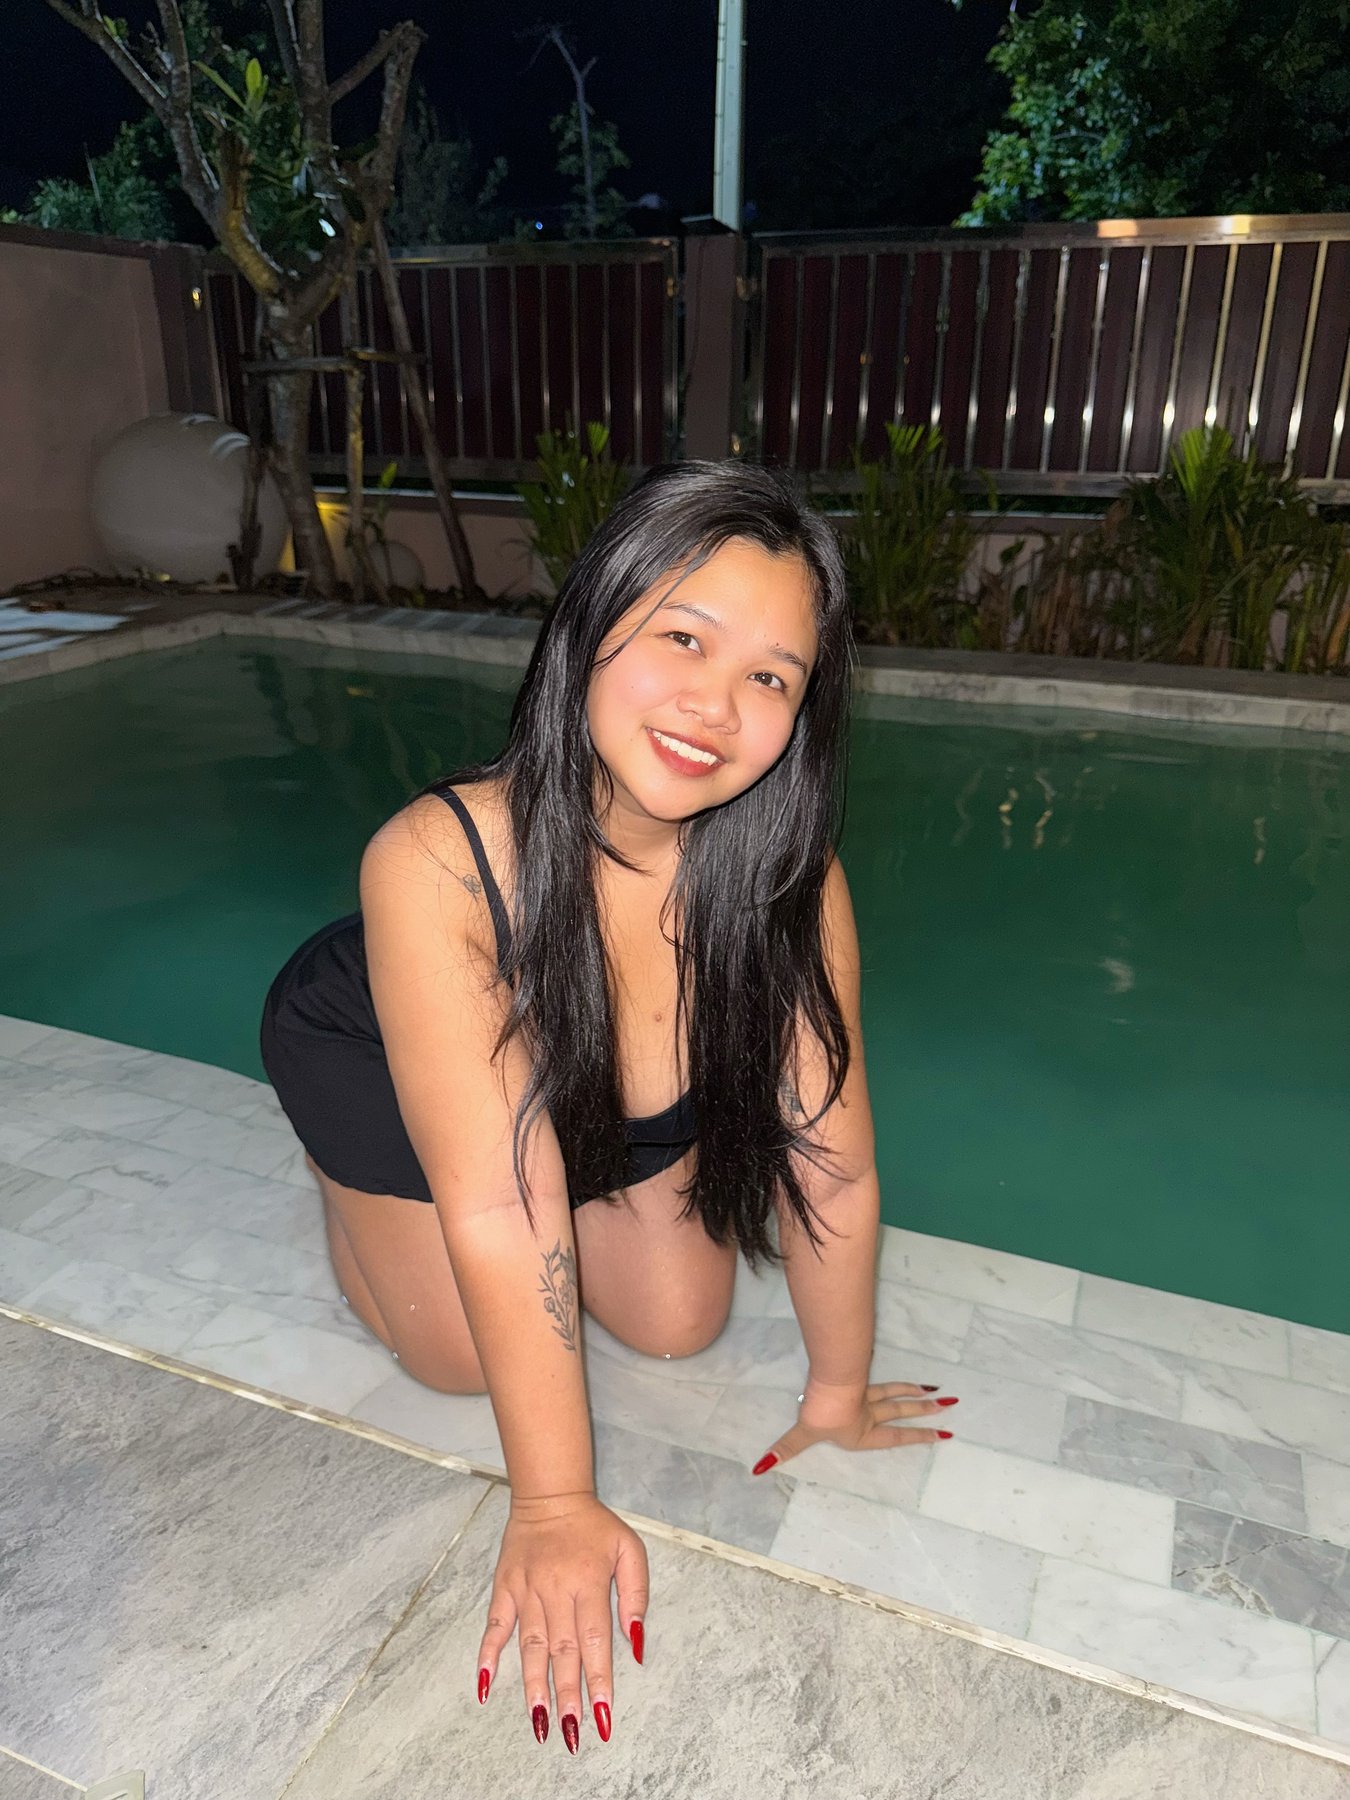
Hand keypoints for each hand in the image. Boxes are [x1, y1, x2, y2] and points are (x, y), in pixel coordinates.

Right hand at [476, 1491, 648, 1752]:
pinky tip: (485, 1685)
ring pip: (530, 1646)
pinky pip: (494, 1625)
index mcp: (589, 1582)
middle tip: (570, 1733)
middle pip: (562, 1651)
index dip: (598, 1679)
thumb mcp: (629, 1549)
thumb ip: (636, 1595)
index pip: (594, 1640)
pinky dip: (488, 1655)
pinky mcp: (504, 1588)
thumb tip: (635, 1644)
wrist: (550, 1495)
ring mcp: (526, 1591)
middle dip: (567, 1695)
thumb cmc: (595, 1527)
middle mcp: (555, 1590)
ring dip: (534, 1686)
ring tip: (539, 1722)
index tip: (602, 1716)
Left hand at [750, 1378, 957, 1474]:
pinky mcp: (860, 1377)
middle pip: (902, 1411)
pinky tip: (905, 1375)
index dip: (919, 1437)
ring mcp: (867, 1394)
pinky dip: (897, 1380)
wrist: (827, 1382)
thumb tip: (760, 1469)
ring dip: (916, 1392)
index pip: (896, 1436)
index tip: (944, 1435)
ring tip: (936, 1390)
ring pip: (895, 1393)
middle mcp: (870, 1414)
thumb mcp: (803, 1434)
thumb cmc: (821, 1413)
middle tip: (949, 1406)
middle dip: (925, 1412)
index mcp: (864, 1432)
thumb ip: (785, 1450)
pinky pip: (882, 1379)